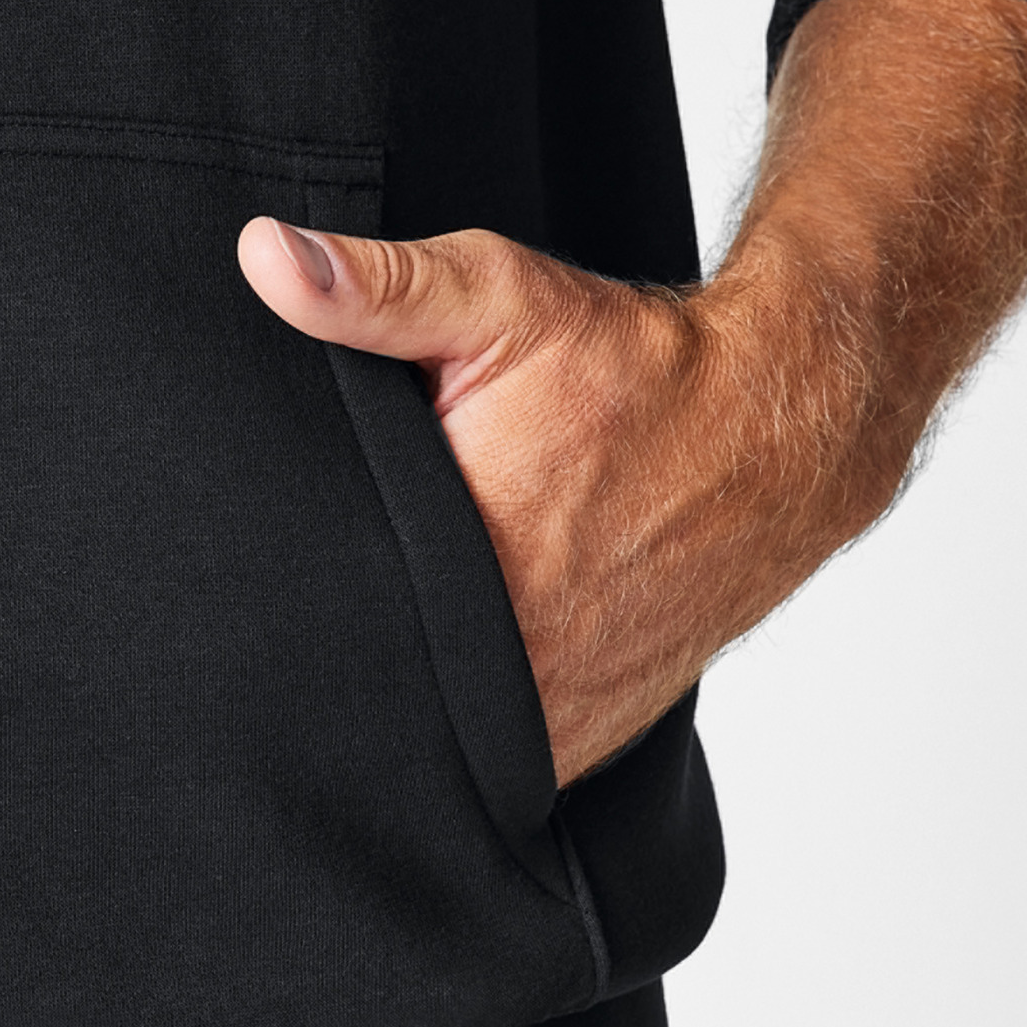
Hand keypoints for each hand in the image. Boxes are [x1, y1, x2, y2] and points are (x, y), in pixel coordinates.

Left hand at [235, 0, 1026, 789]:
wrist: (779, 432)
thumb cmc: (634, 366)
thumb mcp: (497, 298)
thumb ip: (371, 289)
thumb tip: (261, 256)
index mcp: (462, 572)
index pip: (318, 628)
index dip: (273, 611)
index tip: (247, 593)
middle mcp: (507, 668)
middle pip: (366, 697)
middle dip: (329, 662)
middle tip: (297, 622)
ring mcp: (544, 720)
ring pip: (424, 747)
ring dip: (392, 712)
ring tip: (365, 657)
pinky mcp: (574, 746)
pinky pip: (483, 769)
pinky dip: (453, 742)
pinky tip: (432, 691)